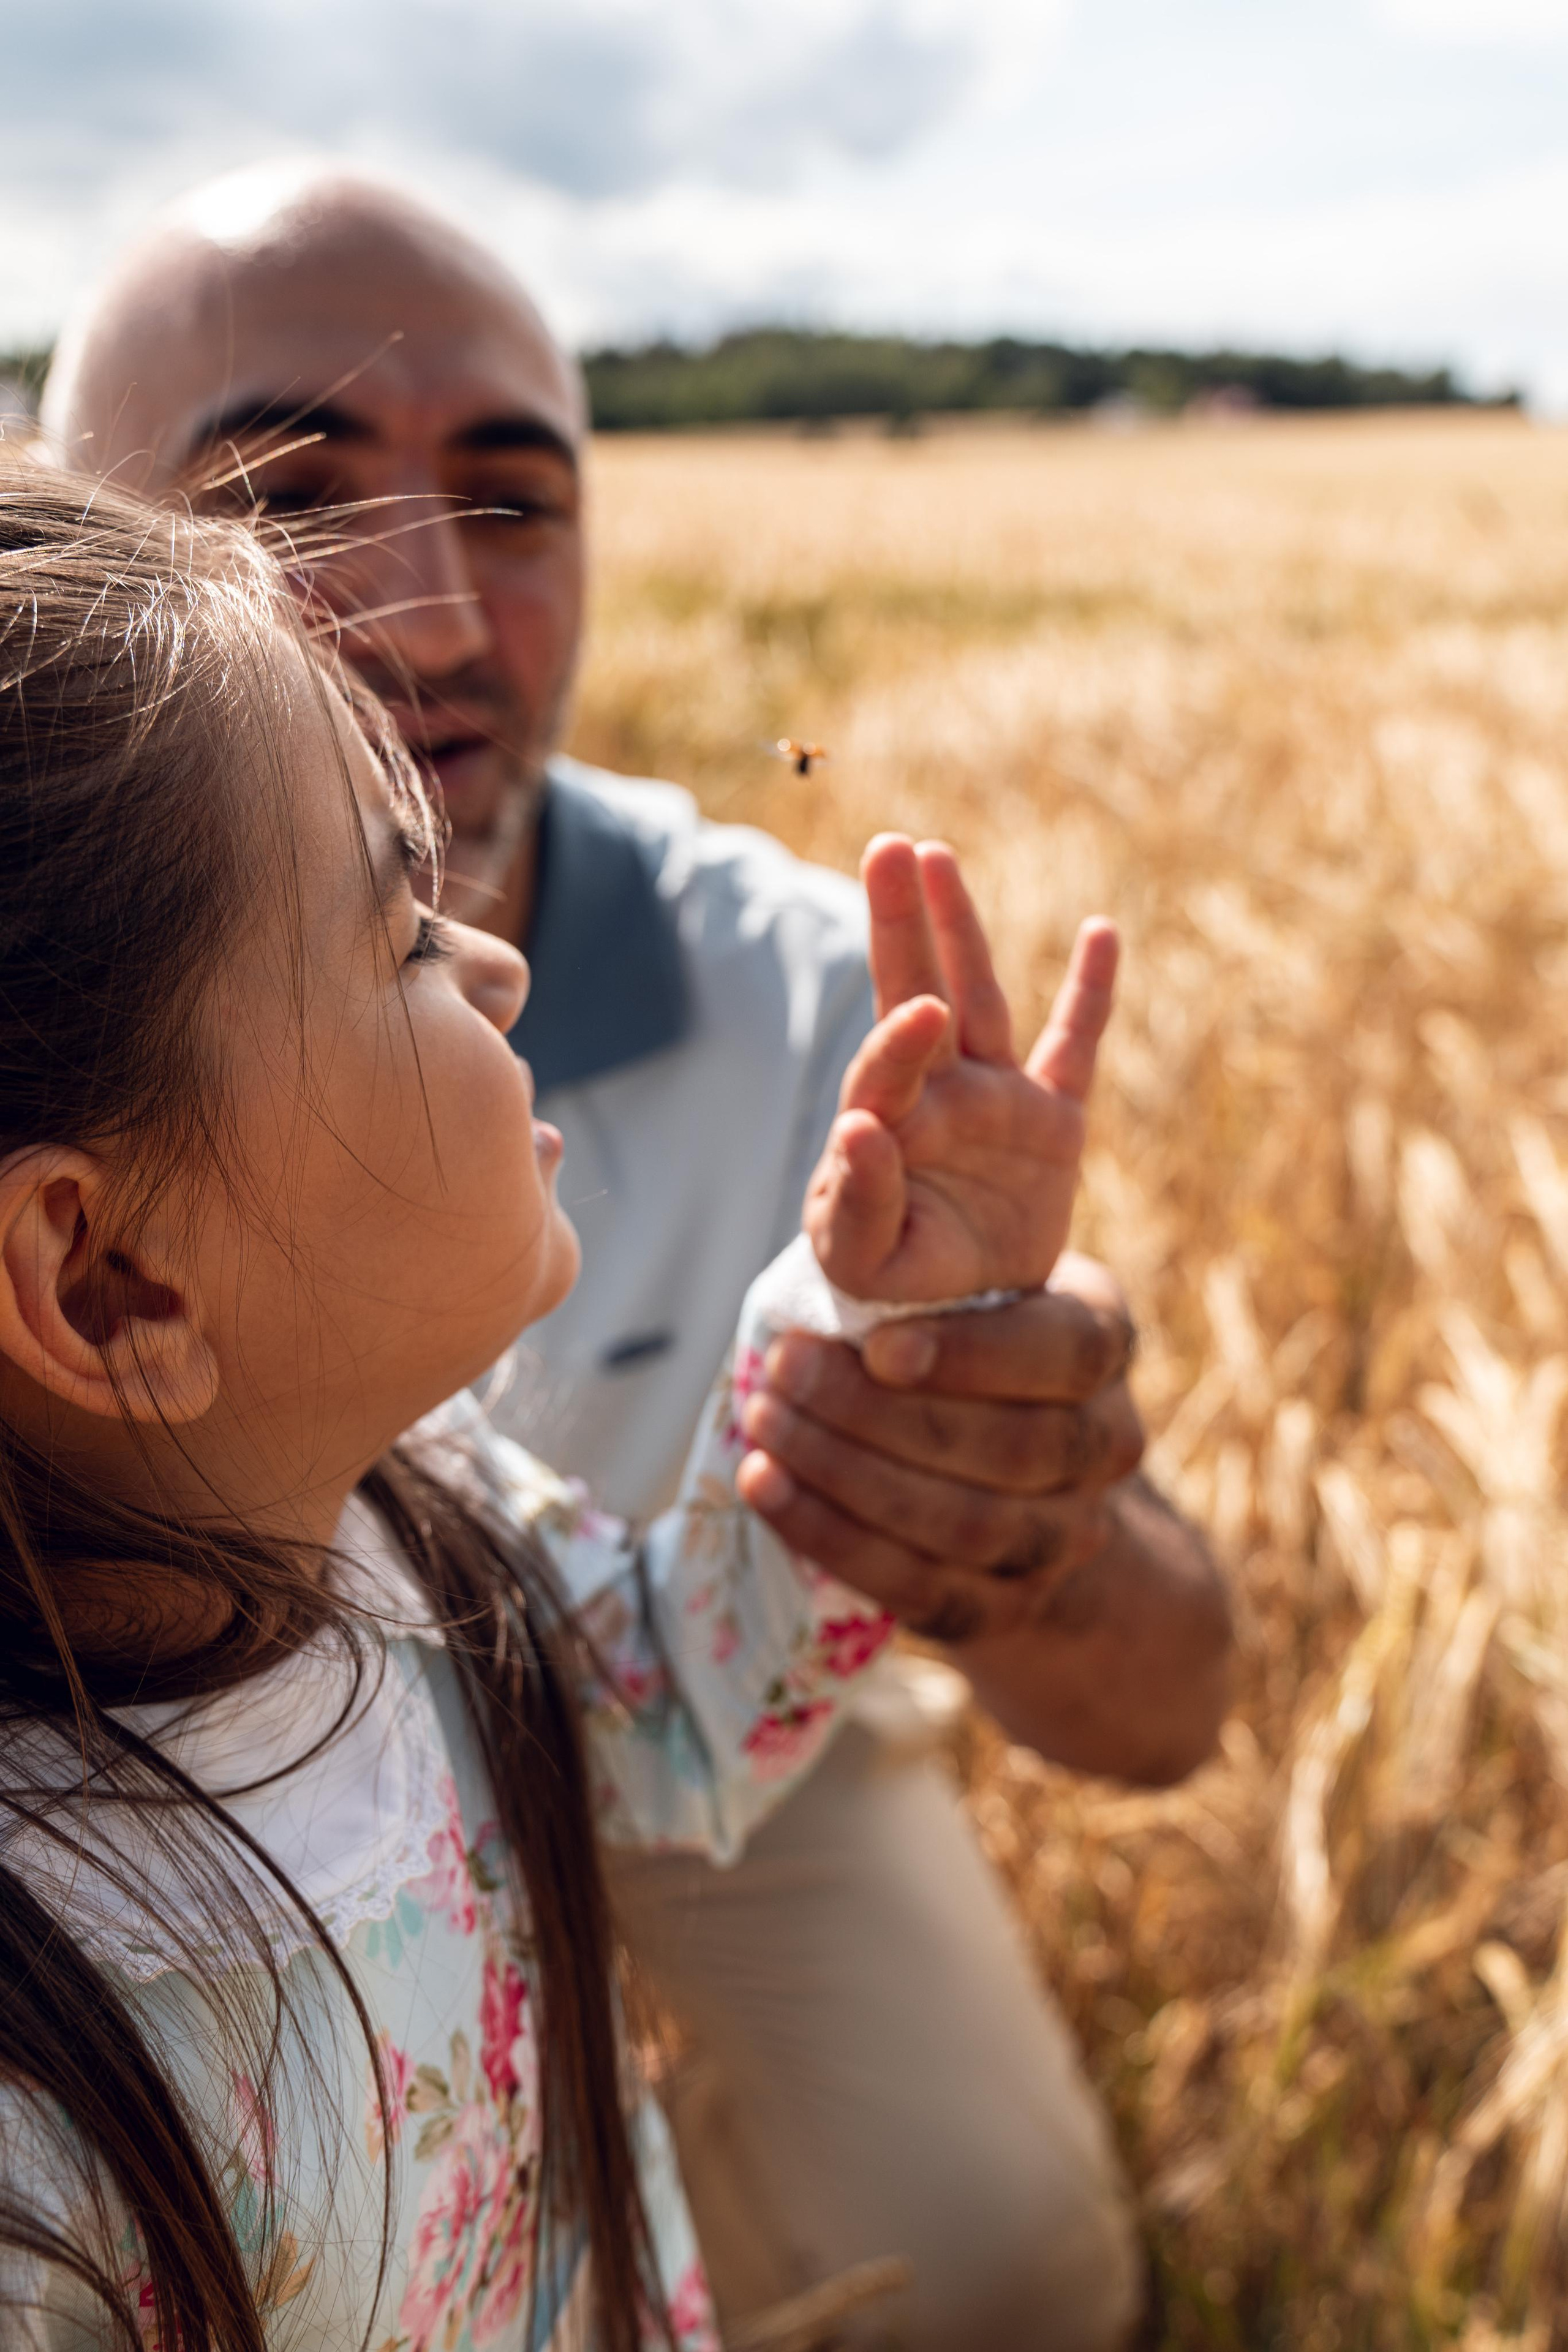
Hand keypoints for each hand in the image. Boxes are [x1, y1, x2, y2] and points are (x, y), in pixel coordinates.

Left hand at [738, 1254, 1142, 1642]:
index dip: (974, 1355)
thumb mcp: (979, 1280)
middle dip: (878, 1413)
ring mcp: (1062, 1538)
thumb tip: (854, 1154)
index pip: (1069, 1353)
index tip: (877, 1343)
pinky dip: (830, 1537)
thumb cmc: (972, 1341)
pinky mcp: (1002, 1606)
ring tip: (762, 1423)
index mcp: (1103, 1344)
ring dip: (844, 1473)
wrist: (1031, 1488)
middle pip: (1008, 1449)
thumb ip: (934, 1249)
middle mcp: (1105, 1447)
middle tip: (781, 1368)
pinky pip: (919, 1588)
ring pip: (962, 1526)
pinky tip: (764, 1487)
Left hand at [803, 835, 1117, 1301]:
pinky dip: (1091, 992)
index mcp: (886, 1124)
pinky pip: (1074, 1047)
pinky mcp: (1051, 1120)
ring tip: (934, 856)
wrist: (955, 1310)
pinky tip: (1101, 932)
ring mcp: (994, 1098)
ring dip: (959, 928)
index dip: (897, 1043)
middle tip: (889, 849)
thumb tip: (858, 1128)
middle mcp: (936, 1093)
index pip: (884, 1069)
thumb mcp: (861, 1261)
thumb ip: (854, 1202)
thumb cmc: (891, 1281)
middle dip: (900, 923)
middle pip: (914, 993)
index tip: (920, 1018)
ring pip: (980, 998)